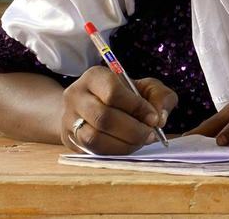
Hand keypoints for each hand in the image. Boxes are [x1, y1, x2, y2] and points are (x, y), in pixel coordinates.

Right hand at [60, 67, 176, 154]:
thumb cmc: (126, 95)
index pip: (113, 93)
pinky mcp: (69, 140)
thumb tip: (159, 119)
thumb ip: (160, 97)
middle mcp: (76, 96)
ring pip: (94, 138)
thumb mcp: (146, 87)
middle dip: (133, 130)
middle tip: (150, 135)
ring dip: (123, 144)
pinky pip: (91, 151)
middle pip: (103, 118)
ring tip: (140, 141)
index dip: (137, 108)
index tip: (154, 118)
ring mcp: (68, 119)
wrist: (95, 105)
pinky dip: (114, 152)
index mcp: (94, 77)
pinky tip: (128, 147)